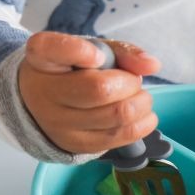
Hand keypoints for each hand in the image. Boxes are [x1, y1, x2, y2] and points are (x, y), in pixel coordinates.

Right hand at [18, 32, 161, 153]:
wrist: (43, 105)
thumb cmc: (72, 71)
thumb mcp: (92, 50)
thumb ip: (122, 52)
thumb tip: (151, 65)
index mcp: (43, 57)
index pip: (55, 50)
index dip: (81, 51)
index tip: (98, 56)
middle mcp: (45, 92)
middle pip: (101, 90)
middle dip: (130, 83)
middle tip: (132, 81)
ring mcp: (58, 123)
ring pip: (115, 116)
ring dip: (140, 104)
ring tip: (138, 97)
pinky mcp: (75, 144)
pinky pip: (118, 138)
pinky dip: (141, 124)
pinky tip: (141, 114)